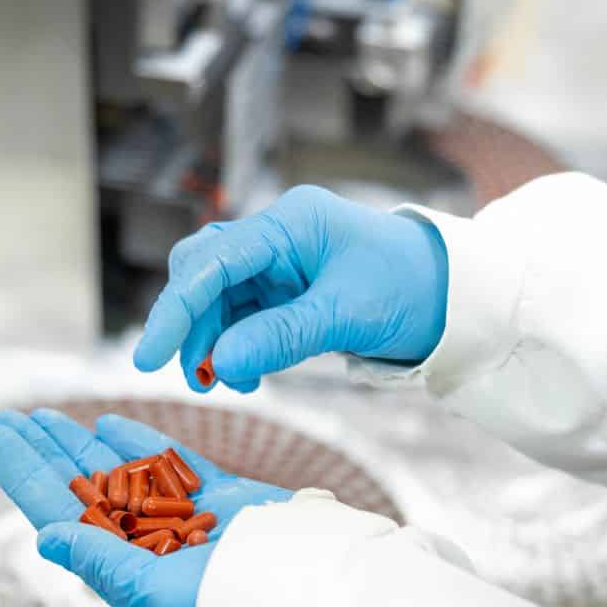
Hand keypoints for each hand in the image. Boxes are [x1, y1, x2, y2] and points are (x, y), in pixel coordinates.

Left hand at [0, 408, 291, 606]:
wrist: (304, 586)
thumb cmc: (225, 605)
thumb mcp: (147, 590)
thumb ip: (96, 559)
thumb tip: (44, 534)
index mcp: (119, 567)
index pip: (56, 511)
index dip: (22, 471)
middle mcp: (142, 543)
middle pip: (78, 487)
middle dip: (42, 451)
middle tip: (7, 418)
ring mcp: (177, 518)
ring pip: (116, 472)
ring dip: (79, 442)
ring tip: (45, 416)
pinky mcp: (216, 498)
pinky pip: (168, 465)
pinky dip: (138, 444)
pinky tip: (109, 426)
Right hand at [133, 185, 449, 391]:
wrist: (455, 298)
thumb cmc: (411, 288)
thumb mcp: (347, 314)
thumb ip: (281, 336)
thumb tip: (219, 364)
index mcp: (289, 223)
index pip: (212, 261)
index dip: (176, 310)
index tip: (150, 357)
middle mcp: (276, 237)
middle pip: (203, 274)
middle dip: (190, 325)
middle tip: (195, 376)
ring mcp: (278, 264)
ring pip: (216, 300)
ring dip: (210, 343)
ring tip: (223, 383)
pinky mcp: (284, 292)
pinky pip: (239, 318)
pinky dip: (233, 348)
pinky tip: (243, 375)